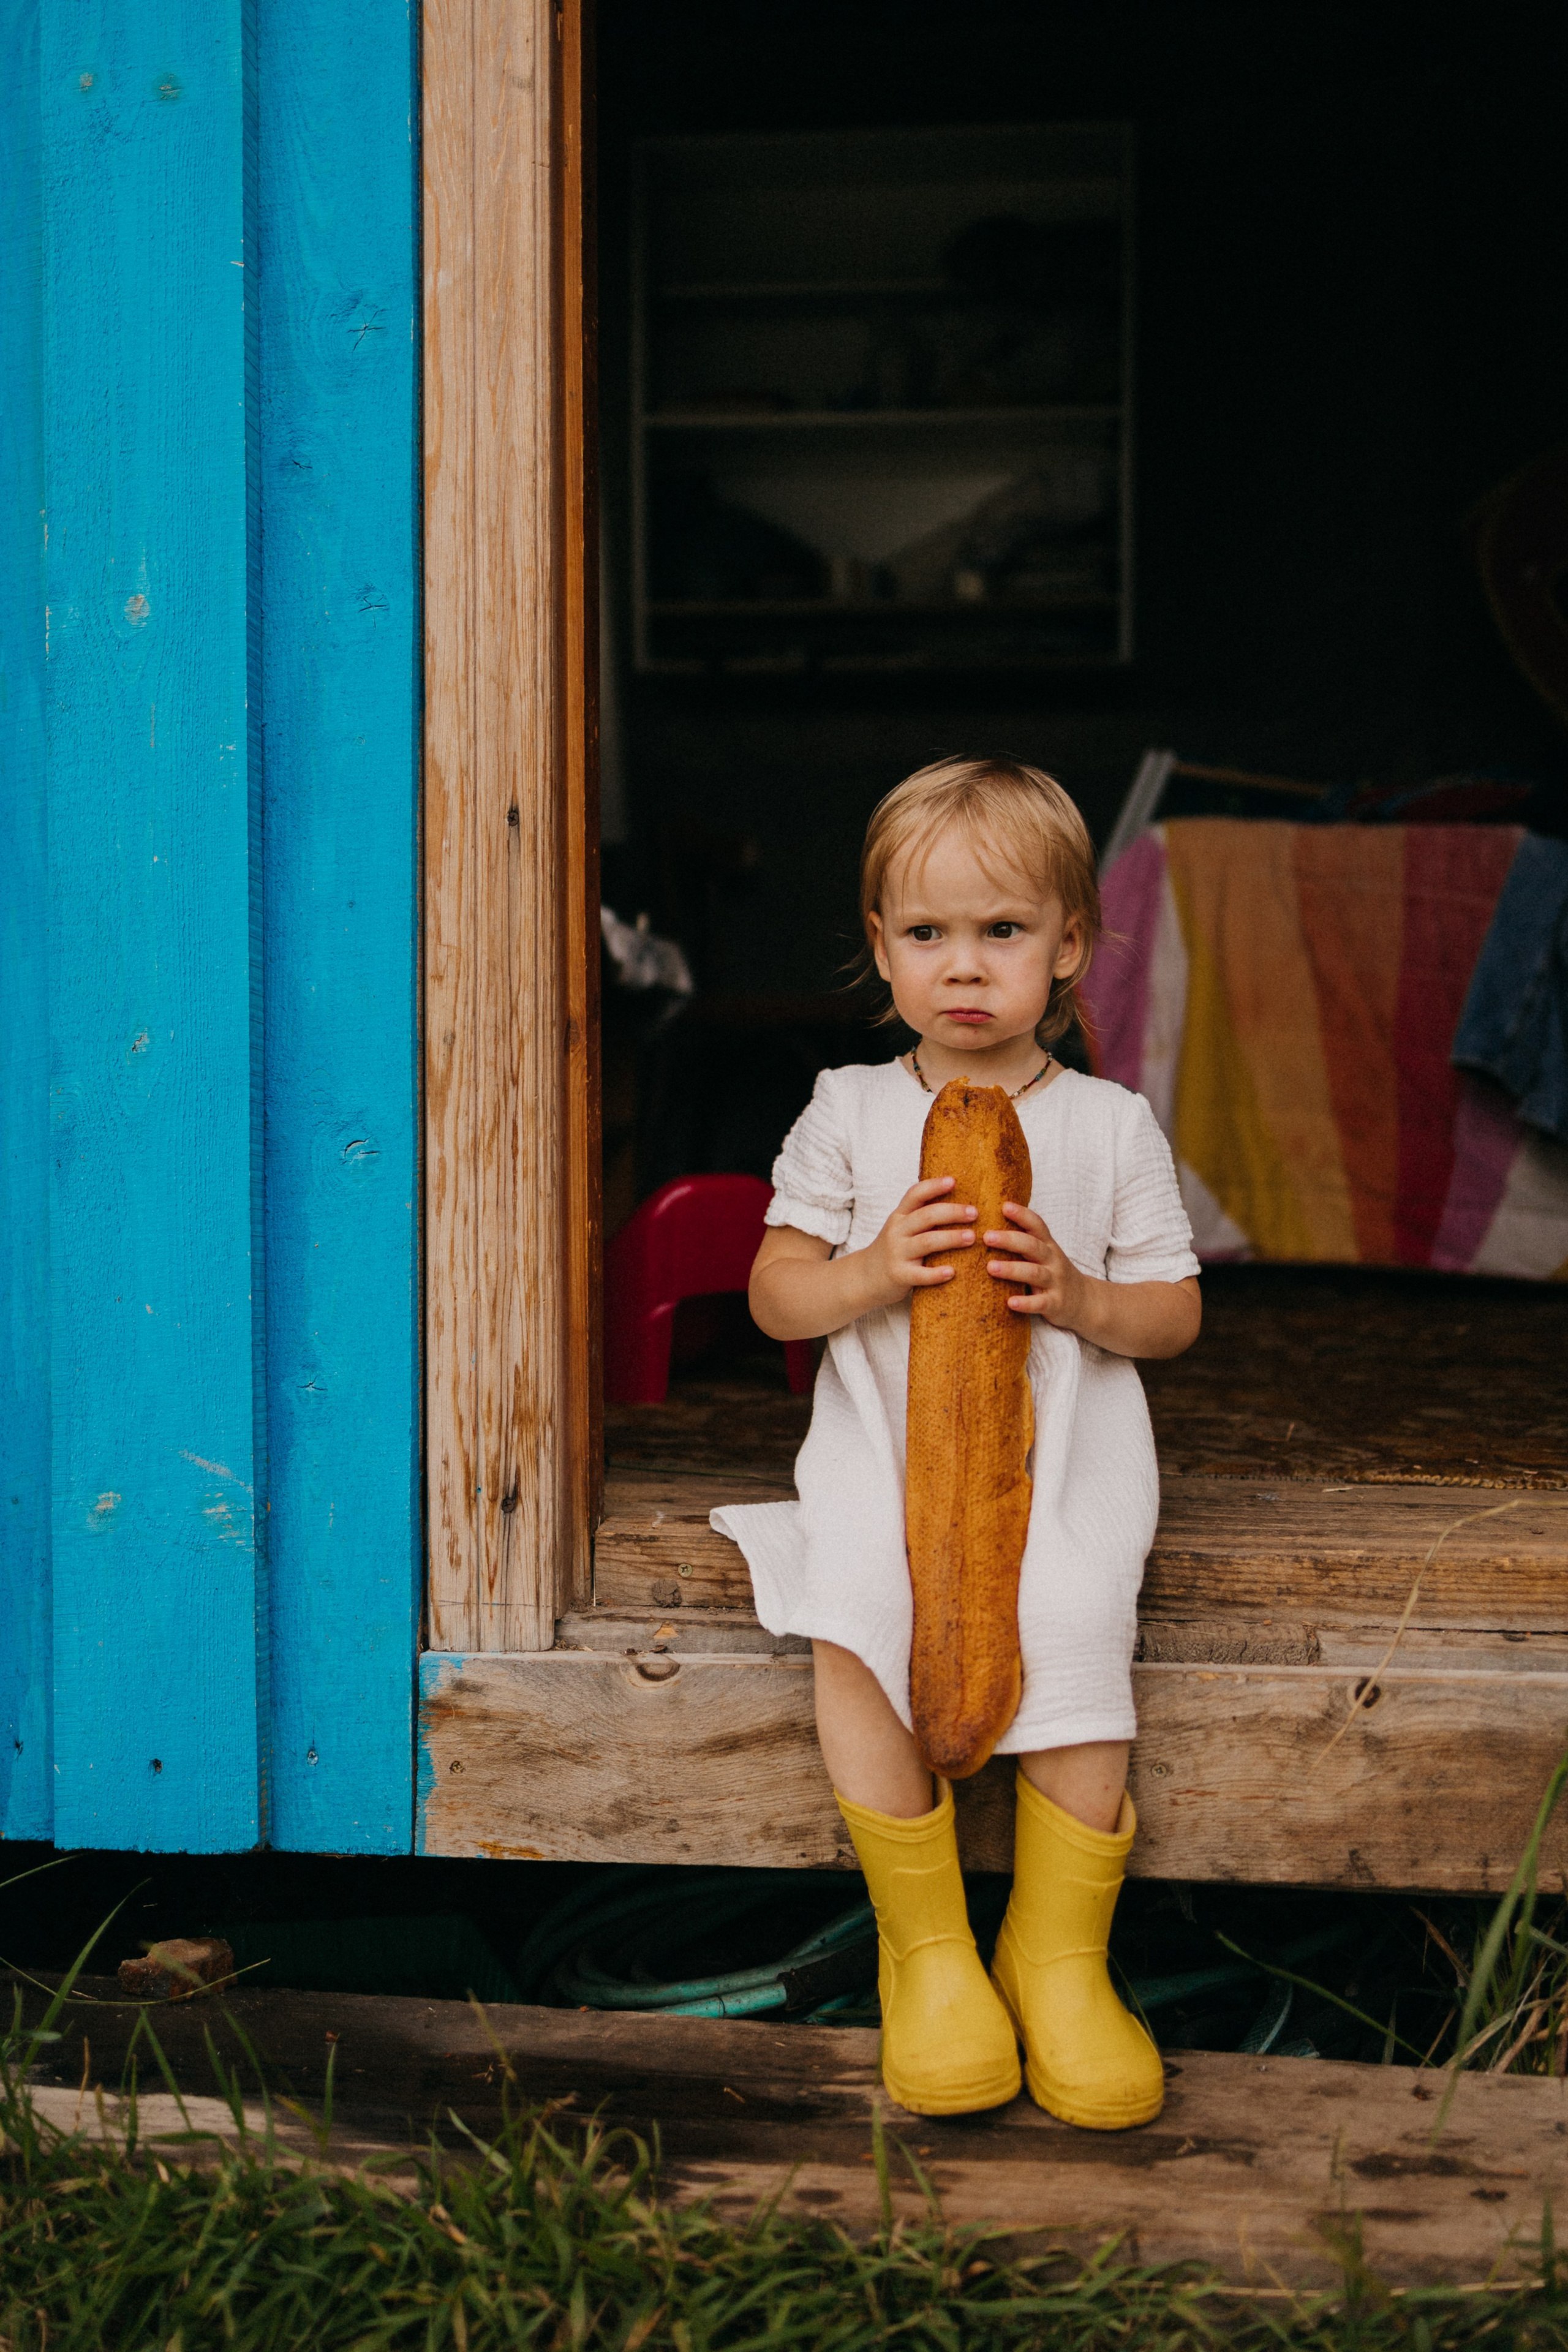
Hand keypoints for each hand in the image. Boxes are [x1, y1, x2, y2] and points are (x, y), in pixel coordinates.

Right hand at [857, 1176, 977, 1310]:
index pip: (915, 1194)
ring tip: (971, 1237)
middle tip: (974, 1213)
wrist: (865, 1277)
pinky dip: (936, 1273)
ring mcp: (897, 1253)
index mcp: (900, 1216)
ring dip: (951, 1238)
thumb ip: (922, 1216)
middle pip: (926, 1216)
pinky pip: (920, 1274)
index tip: (954, 1181)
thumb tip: (959, 1202)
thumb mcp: (901, 1227)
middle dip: (952, 1212)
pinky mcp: (899, 1275)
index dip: (934, 1186)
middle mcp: (897, 1231)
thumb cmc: (894, 1249)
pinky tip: (952, 1272)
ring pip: (926, 1242)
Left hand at [983, 1201, 1088, 1328]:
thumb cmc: (1054, 1273)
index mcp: (1048, 1246)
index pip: (1037, 1225)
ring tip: (991, 1267)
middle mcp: (1053, 1261)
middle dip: (1009, 1240)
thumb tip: (990, 1225)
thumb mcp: (1044, 1253)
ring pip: (1034, 1273)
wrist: (1085, 1301)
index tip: (1004, 1206)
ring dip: (1012, 1269)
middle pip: (1032, 1246)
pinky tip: (1010, 1302)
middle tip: (987, 1237)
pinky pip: (1040, 1303)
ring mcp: (1055, 1282)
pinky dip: (1026, 1303)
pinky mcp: (1055, 1303)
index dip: (1022, 1215)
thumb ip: (1025, 1241)